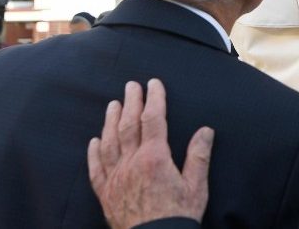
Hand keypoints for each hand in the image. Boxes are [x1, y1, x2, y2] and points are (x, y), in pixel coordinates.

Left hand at [88, 79, 212, 228]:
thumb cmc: (178, 215)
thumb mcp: (196, 186)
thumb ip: (199, 156)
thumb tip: (206, 130)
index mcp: (155, 158)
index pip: (153, 119)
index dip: (154, 99)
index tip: (153, 83)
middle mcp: (132, 163)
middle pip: (128, 125)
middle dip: (130, 102)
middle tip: (131, 86)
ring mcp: (116, 177)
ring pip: (109, 142)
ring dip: (110, 120)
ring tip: (112, 104)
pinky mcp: (106, 193)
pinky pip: (96, 168)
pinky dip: (93, 153)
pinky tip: (93, 141)